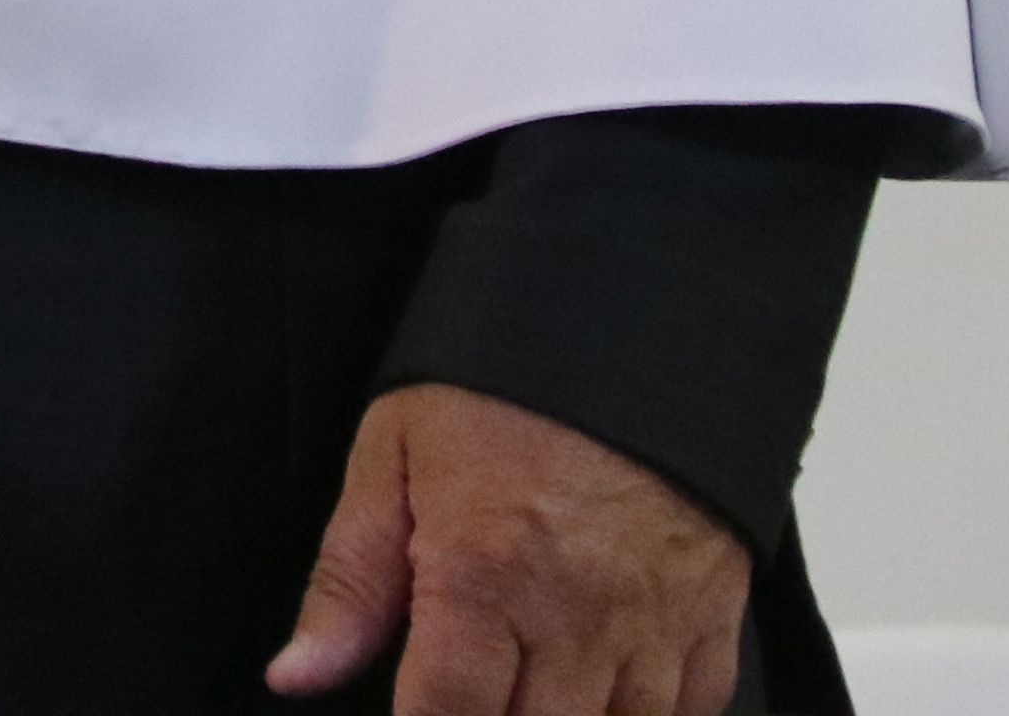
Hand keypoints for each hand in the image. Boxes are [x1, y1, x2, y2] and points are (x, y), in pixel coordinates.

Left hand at [267, 381, 750, 712]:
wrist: (631, 332)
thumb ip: (348, 581)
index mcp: (484, 573)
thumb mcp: (392, 460)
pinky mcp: (714, 623)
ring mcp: (655, 628)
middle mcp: (577, 616)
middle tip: (464, 686)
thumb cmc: (494, 393)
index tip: (412, 713)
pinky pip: (687, 715)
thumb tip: (294, 677)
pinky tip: (597, 692)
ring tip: (523, 684)